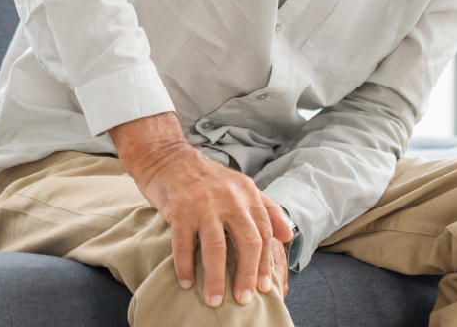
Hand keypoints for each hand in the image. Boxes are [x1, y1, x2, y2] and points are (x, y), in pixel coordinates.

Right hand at [109, 112, 293, 306]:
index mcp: (247, 193)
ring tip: (215, 300)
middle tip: (244, 299)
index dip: (265, 262)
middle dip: (248, 274)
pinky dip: (185, 266)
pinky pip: (183, 244)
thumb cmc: (206, 178)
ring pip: (216, 247)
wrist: (167, 156)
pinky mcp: (179, 210)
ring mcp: (203, 204)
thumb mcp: (242, 186)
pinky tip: (186, 283)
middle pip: (246, 242)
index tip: (265, 287)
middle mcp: (229, 198)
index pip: (264, 232)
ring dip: (216, 278)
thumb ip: (267, 209)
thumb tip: (289, 235)